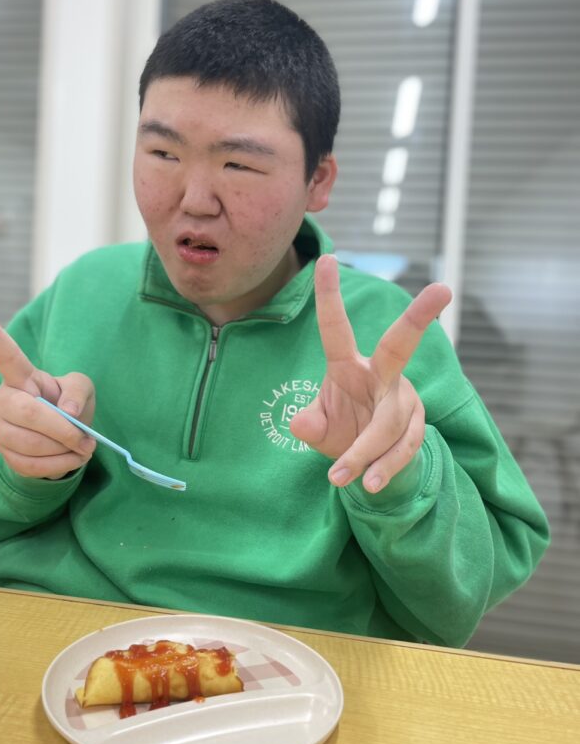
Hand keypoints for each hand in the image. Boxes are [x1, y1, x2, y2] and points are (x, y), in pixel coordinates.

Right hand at [0, 306, 96, 479]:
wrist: (61, 439)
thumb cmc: (68, 404)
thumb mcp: (82, 388)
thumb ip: (78, 392)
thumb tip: (68, 414)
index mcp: (19, 376)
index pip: (3, 353)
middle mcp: (2, 400)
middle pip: (30, 413)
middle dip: (63, 430)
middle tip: (87, 440)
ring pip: (33, 444)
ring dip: (66, 451)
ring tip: (81, 448)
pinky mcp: (5, 455)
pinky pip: (33, 466)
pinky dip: (60, 467)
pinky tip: (71, 459)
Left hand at [290, 255, 451, 492]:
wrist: (369, 464)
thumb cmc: (339, 430)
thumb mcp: (318, 427)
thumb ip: (308, 424)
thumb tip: (299, 424)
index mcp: (348, 365)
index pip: (335, 327)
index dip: (328, 295)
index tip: (325, 259)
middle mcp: (381, 375)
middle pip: (400, 344)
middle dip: (420, 317)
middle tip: (443, 289)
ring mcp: (403, 399)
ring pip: (389, 422)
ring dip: (365, 450)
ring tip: (341, 478)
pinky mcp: (415, 426)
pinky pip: (402, 446)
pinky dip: (384, 466)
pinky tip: (370, 484)